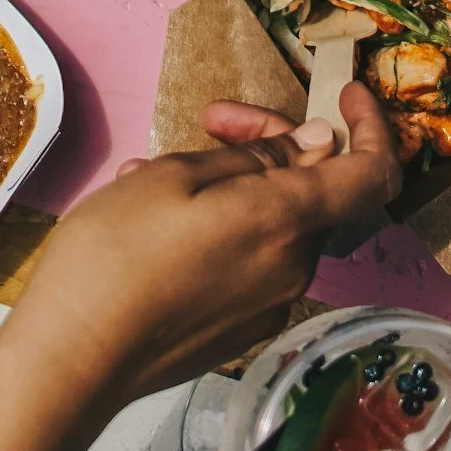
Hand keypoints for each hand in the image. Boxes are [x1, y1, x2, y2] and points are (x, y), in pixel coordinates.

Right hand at [0, 84, 401, 412]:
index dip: (372, 127)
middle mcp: (294, 267)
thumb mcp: (174, 177)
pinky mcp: (239, 329)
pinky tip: (153, 222)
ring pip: (272, 226)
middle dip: (272, 146)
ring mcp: (269, 305)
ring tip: (152, 173)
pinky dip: (220, 228)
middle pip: (313, 192)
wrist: (75, 355)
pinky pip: (248, 262)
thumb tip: (318, 144)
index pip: (374, 172)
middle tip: (209, 119)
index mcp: (286, 221)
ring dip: (232, 187)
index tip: (342, 95)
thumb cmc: (115, 254)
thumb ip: (254, 158)